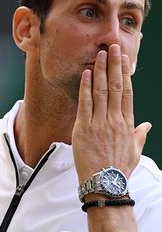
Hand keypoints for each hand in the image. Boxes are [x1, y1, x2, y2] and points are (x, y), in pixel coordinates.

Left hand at [72, 44, 150, 182]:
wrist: (105, 183)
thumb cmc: (119, 169)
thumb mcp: (135, 151)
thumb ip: (139, 135)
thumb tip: (147, 124)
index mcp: (128, 124)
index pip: (128, 93)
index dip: (126, 74)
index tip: (124, 59)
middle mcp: (115, 120)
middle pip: (116, 87)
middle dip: (114, 66)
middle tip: (113, 47)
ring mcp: (100, 123)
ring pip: (101, 92)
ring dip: (100, 71)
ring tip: (99, 55)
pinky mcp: (84, 128)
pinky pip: (85, 104)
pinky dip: (85, 88)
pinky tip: (85, 74)